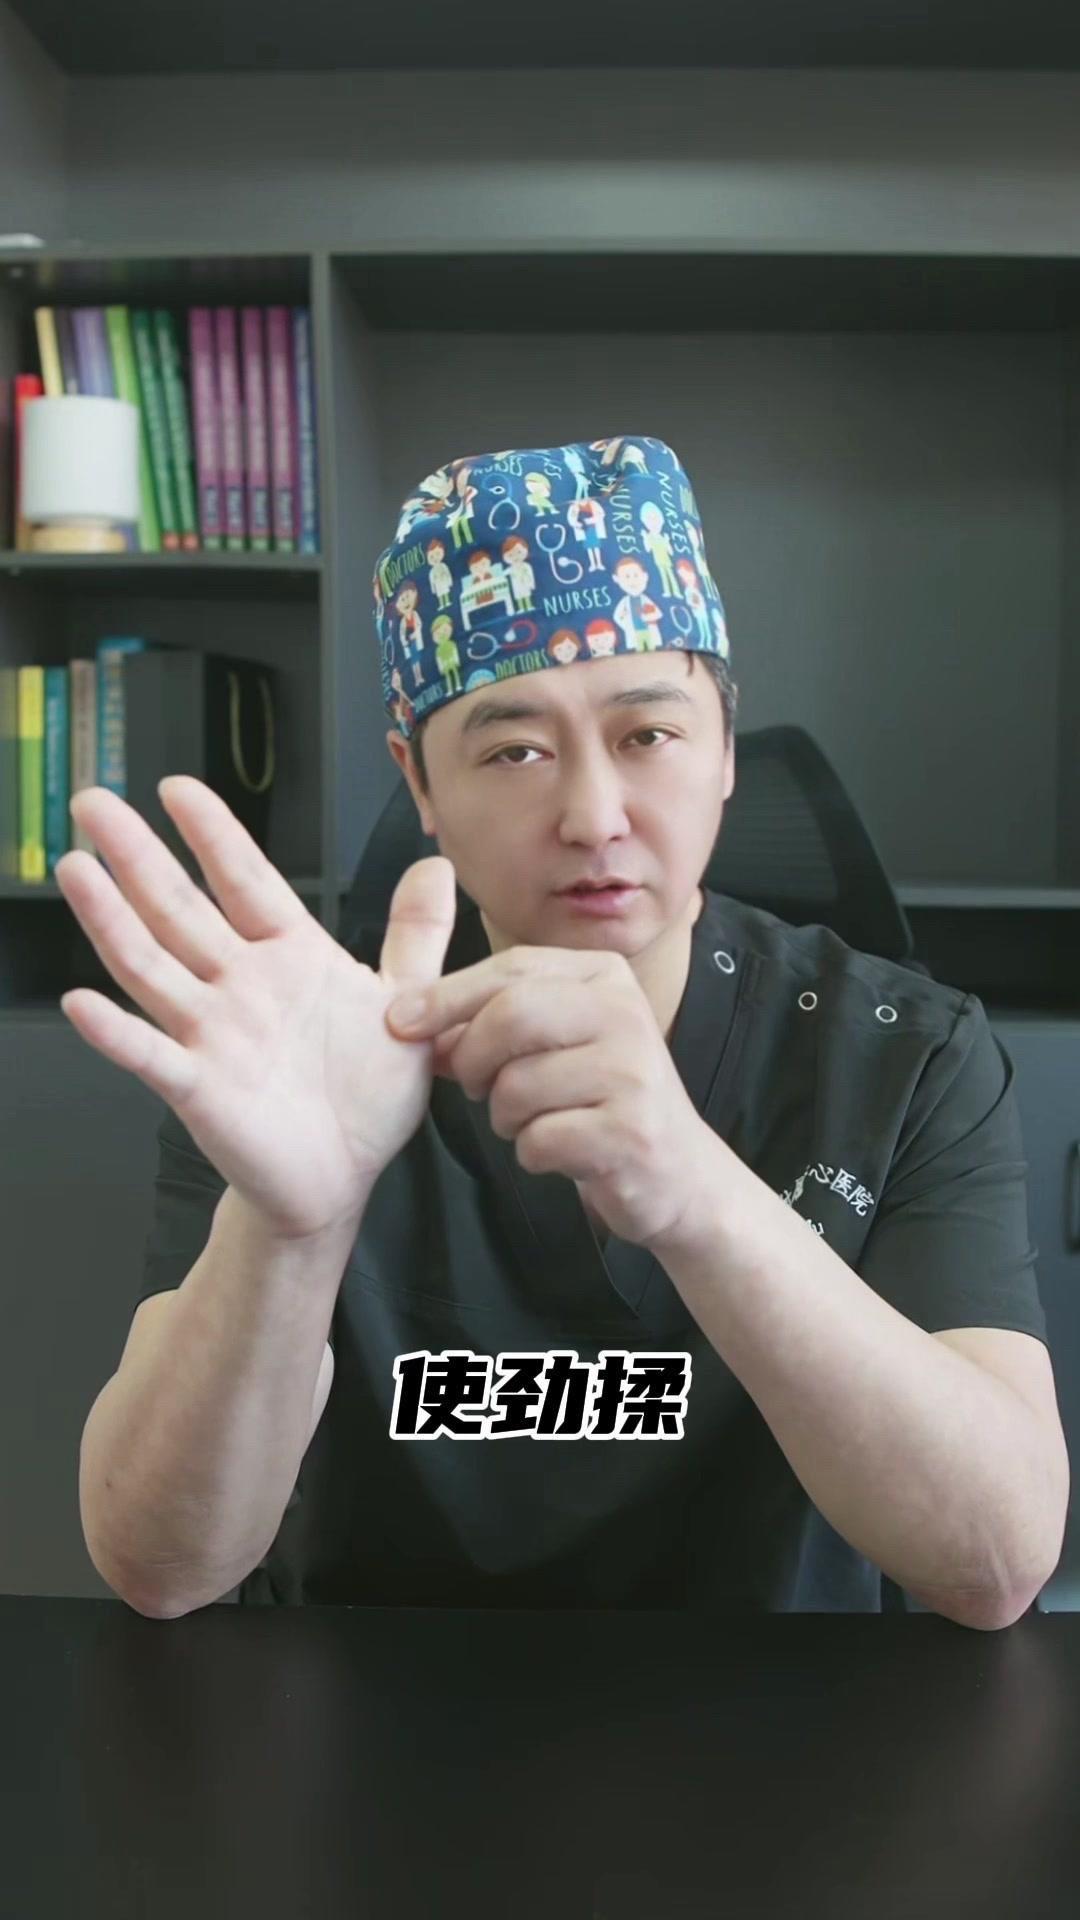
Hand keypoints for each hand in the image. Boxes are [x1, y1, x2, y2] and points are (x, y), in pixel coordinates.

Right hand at [55, 777, 458, 1243]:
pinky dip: (116, 1032)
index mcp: (289, 956)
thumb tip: (435, 866)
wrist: (343, 1178)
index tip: (176, 789)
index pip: (245, 880)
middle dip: (137, 855)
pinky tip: (81, 1002)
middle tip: (93, 802)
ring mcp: (213, 1034)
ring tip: (75, 868)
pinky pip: (152, 1055)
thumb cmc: (366, 1095)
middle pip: (180, 908)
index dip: (213, 835)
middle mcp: (239, 986)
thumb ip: (415, 936)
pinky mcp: (201, 1090)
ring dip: (111, 920)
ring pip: (152, 965)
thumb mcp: (406, 1004)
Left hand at [385, 945, 715, 1251]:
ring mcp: (633, 1072)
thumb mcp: (555, 1039)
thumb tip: (408, 1020)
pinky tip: (560, 1151)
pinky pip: (540, 1139)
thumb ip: (491, 1019)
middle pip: (511, 1017)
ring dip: (504, 1117)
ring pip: (518, 1085)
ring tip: (532, 1122)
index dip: (446, 996)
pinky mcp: (631, 1132)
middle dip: (473, 1058)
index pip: (509, 970)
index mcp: (602, 976)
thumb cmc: (598, 1100)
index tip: (398, 1022)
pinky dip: (532, 1153)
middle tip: (473, 1086)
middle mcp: (624, 1012)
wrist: (676, 1173)